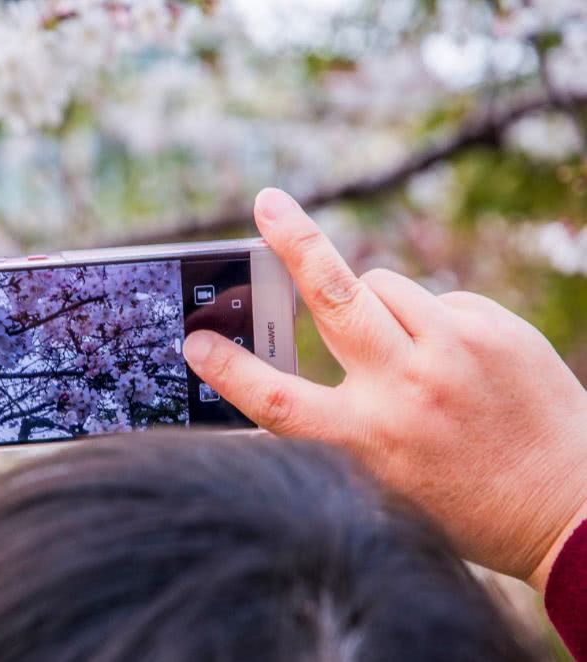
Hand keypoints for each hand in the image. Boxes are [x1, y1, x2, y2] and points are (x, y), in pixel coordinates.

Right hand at [183, 188, 586, 588]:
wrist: (572, 505)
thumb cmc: (464, 500)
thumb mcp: (381, 476)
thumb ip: (337, 420)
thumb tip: (303, 345)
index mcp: (370, 441)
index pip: (277, 399)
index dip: (228, 369)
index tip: (196, 343)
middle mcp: (409, 389)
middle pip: (334, 296)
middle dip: (295, 242)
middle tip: (269, 203)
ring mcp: (457, 349)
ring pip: (383, 285)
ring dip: (370, 301)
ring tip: (400, 347)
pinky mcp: (495, 327)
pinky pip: (433, 299)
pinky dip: (424, 319)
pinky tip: (452, 360)